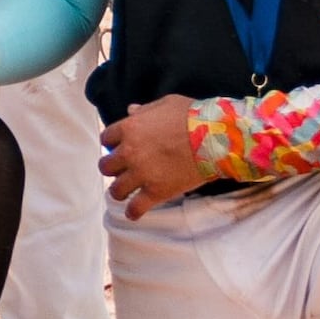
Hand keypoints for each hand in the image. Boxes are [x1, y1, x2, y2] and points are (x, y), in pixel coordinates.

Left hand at [98, 95, 210, 216]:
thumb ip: (144, 110)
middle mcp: (129, 152)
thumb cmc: (191, 116)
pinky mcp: (156, 191)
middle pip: (106, 166)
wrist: (213, 137)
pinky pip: (136, 207)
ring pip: (116, 189)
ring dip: (119, 191)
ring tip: (125, 192)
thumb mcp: (165, 104)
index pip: (106, 139)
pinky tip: (133, 213)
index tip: (117, 148)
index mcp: (129, 128)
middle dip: (113, 168)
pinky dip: (133, 212)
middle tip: (121, 170)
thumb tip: (131, 110)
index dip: (112, 144)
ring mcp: (141, 174)